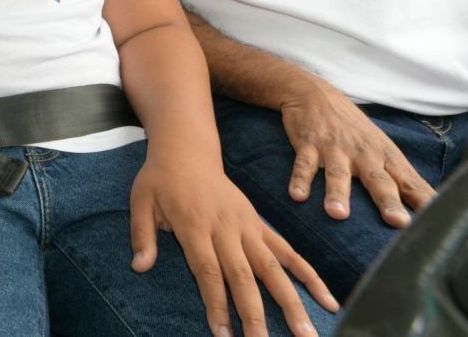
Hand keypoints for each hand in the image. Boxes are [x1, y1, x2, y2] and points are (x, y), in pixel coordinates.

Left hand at [130, 154, 336, 336]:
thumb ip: (142, 235)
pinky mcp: (260, 224)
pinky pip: (288, 251)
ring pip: (273, 268)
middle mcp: (226, 228)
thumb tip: (139, 266)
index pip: (208, 271)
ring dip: (291, 302)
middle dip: (254, 315)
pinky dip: (309, 275)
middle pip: (244, 276)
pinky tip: (328, 299)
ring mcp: (247, 226)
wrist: (187, 149)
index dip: (216, 305)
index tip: (222, 335)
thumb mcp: (140, 201)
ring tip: (307, 333)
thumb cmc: (160, 179)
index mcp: (195, 225)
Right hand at [279, 82, 435, 226]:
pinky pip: (304, 164)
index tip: (437, 223)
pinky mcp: (309, 144)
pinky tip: (297, 196)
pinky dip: (300, 179)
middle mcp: (363, 154)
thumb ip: (402, 179)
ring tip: (338, 214)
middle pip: (378, 180)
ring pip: (338, 173)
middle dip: (388, 201)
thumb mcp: (382, 149)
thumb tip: (432, 209)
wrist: (316, 93)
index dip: (423, 202)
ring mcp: (335, 149)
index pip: (410, 183)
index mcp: (386, 157)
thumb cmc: (355, 130)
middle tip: (398, 222)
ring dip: (337, 193)